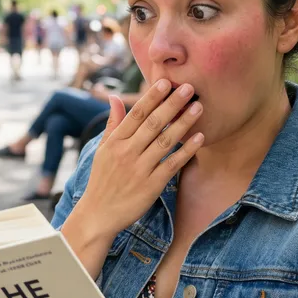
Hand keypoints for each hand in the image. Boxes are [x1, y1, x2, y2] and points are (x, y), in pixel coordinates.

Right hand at [75, 79, 203, 236]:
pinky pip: (172, 164)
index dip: (152, 97)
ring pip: (165, 141)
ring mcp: (140, 169)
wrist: (98, 215)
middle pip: (153, 124)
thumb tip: (115, 97)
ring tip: (198, 107)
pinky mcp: (152, 186)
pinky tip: (200, 138)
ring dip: (184, 123)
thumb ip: (112, 124)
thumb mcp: (102, 151)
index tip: (166, 82)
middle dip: (172, 104)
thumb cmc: (102, 181)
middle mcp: (127, 153)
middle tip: (189, 87)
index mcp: (115, 142)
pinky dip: (186, 150)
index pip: (136, 114)